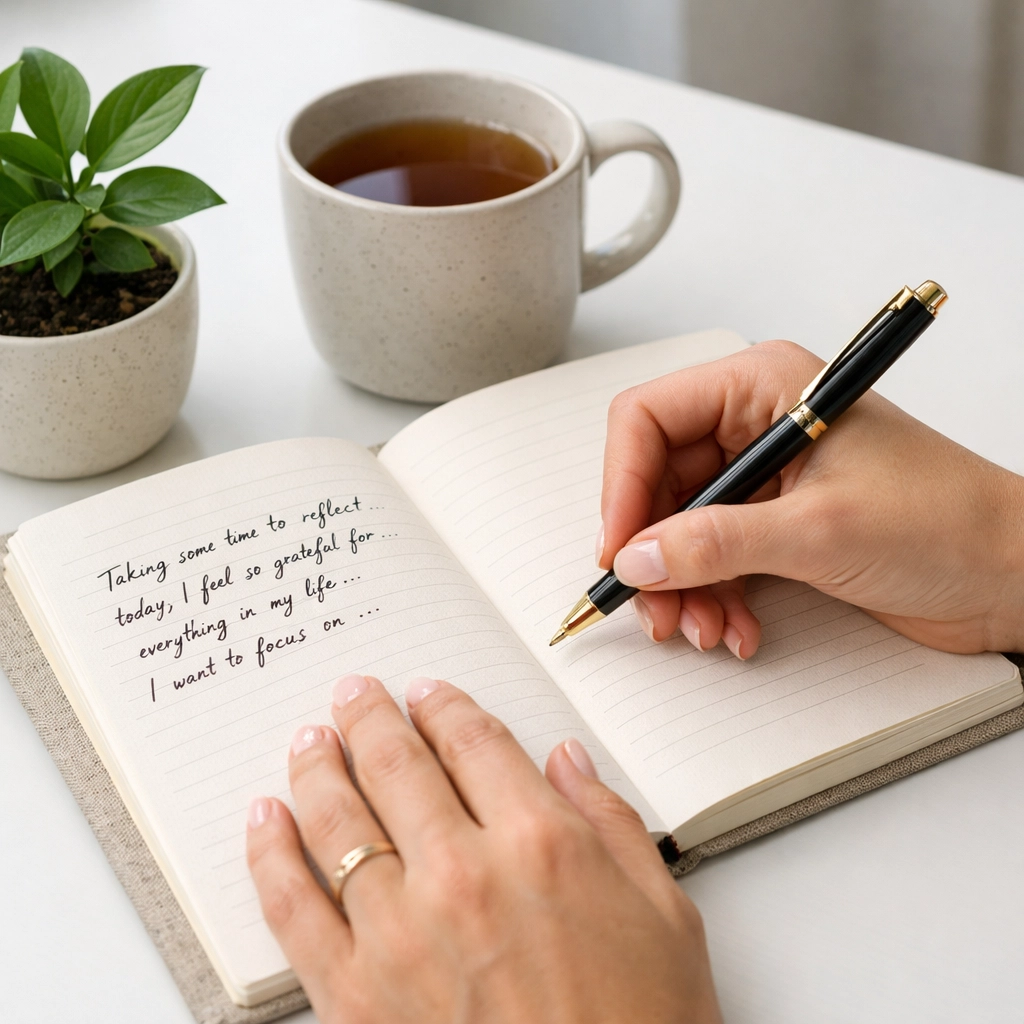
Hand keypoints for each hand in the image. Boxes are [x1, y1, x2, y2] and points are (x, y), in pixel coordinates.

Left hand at [246, 675, 721, 1023]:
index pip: (474, 742)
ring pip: (339, 819)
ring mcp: (401, 934)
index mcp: (542, 843)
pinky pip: (294, 905)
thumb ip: (612, 821)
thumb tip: (568, 760)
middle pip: (398, 764)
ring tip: (311, 739)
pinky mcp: (355, 996)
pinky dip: (271, 853)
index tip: (427, 693)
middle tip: (356, 694)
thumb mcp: (663, 914)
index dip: (445, 707)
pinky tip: (267, 818)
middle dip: (371, 717)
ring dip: (318, 766)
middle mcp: (464, 874)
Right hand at [599, 339, 1023, 655]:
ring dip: (680, 585)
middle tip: (655, 606)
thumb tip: (638, 558)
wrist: (1012, 575)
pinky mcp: (774, 523)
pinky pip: (710, 557)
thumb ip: (718, 542)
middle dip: (652, 551)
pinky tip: (733, 626)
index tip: (620, 549)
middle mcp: (755, 425)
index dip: (623, 486)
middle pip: (656, 481)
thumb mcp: (821, 530)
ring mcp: (764, 478)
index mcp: (763, 387)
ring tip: (702, 627)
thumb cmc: (950, 522)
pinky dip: (711, 596)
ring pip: (677, 527)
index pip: (649, 420)